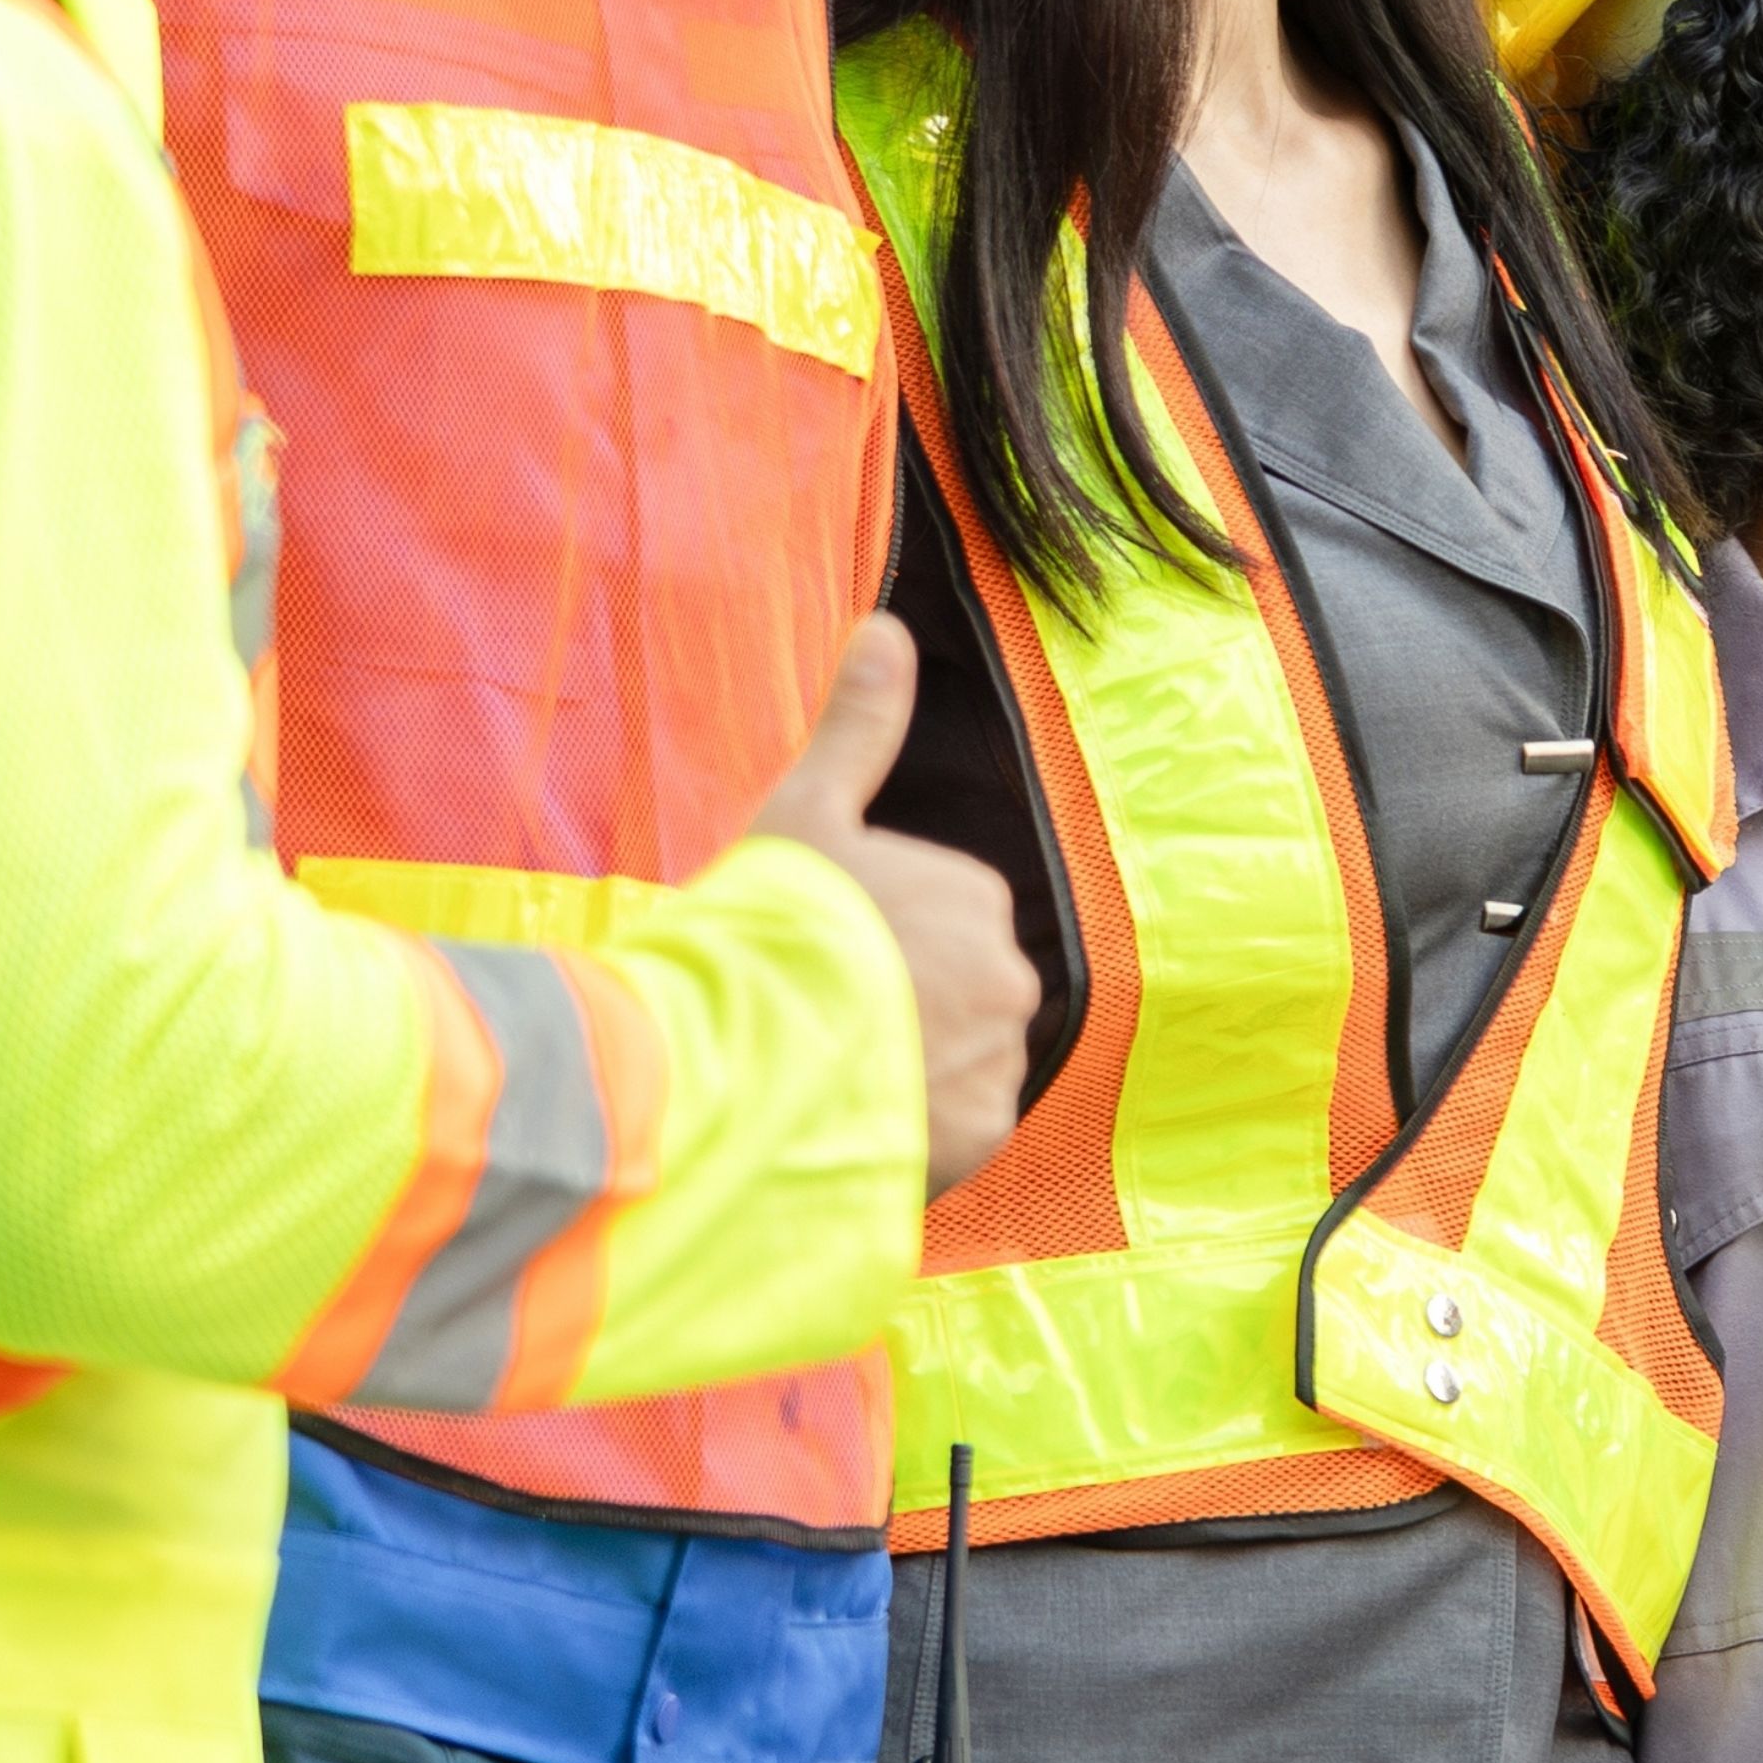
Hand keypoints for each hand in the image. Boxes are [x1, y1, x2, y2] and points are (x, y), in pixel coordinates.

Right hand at [752, 613, 1035, 1194]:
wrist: (750, 1058)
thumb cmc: (774, 927)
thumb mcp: (806, 811)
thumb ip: (857, 724)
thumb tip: (886, 625)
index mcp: (979, 895)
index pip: (938, 919)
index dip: (870, 939)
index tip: (817, 957)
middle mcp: (1011, 977)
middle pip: (953, 994)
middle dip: (896, 1009)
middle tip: (816, 1023)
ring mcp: (1000, 1061)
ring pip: (954, 1064)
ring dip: (905, 1073)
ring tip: (823, 1077)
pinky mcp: (982, 1137)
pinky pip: (953, 1130)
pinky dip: (910, 1130)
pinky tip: (848, 1120)